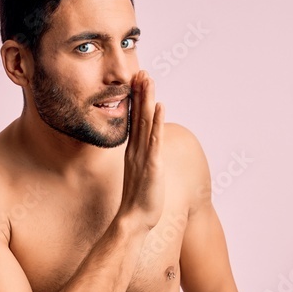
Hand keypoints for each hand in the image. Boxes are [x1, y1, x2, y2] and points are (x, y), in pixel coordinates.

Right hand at [118, 70, 163, 230]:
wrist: (133, 219)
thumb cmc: (138, 201)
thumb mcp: (139, 176)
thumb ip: (141, 162)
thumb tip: (145, 154)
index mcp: (133, 151)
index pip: (134, 121)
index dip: (136, 101)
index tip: (137, 83)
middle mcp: (136, 149)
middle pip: (138, 116)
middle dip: (140, 93)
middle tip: (141, 72)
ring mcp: (143, 156)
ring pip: (145, 122)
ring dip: (147, 99)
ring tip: (148, 79)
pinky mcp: (152, 165)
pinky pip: (155, 139)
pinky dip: (157, 121)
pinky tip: (159, 106)